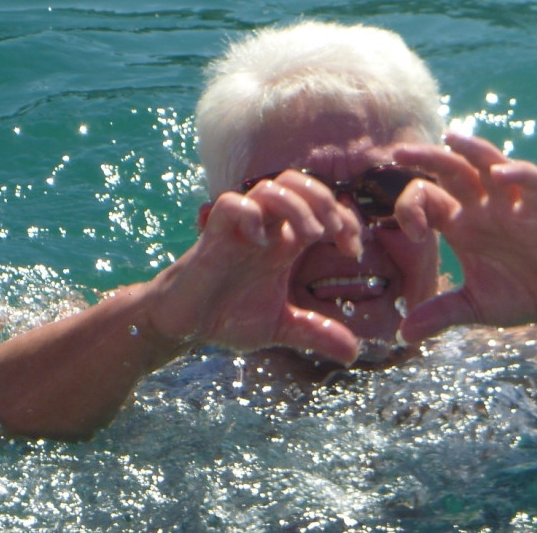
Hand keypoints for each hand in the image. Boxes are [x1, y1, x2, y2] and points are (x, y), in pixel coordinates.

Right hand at [154, 172, 365, 364]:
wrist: (183, 325)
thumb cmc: (227, 316)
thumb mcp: (280, 326)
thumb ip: (316, 333)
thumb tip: (352, 354)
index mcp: (284, 242)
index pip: (321, 207)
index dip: (345, 219)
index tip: (354, 250)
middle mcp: (266, 229)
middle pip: (297, 183)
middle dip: (323, 200)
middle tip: (334, 232)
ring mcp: (240, 229)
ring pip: (269, 188)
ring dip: (296, 205)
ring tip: (310, 234)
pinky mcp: (214, 236)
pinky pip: (231, 205)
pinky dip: (249, 215)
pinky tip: (260, 241)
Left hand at [391, 132, 536, 344]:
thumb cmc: (521, 294)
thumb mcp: (474, 306)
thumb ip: (440, 315)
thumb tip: (404, 334)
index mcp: (460, 224)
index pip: (427, 198)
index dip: (410, 207)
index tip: (414, 232)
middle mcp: (481, 207)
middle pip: (449, 170)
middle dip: (425, 158)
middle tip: (397, 152)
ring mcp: (510, 206)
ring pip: (487, 162)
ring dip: (470, 149)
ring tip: (450, 138)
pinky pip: (530, 182)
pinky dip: (516, 173)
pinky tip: (499, 175)